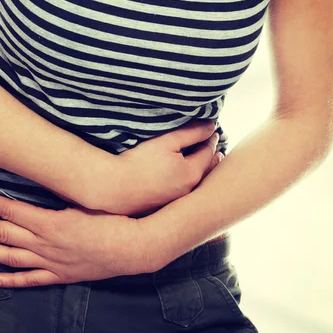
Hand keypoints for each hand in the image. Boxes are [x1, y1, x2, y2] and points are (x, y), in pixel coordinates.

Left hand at [0, 190, 163, 287]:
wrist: (131, 248)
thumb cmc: (110, 220)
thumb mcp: (80, 203)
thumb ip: (54, 201)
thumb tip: (33, 188)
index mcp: (50, 221)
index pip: (9, 210)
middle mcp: (45, 243)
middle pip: (3, 232)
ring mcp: (50, 262)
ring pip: (10, 257)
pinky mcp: (60, 275)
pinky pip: (30, 280)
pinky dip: (10, 281)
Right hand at [94, 120, 223, 216]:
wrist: (114, 188)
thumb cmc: (139, 162)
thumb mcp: (167, 141)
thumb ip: (191, 132)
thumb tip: (211, 126)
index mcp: (192, 173)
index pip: (208, 152)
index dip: (211, 139)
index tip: (212, 131)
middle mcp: (188, 190)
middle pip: (205, 171)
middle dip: (211, 158)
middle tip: (217, 149)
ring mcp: (175, 201)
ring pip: (194, 183)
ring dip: (200, 171)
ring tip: (203, 162)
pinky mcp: (162, 206)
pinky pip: (180, 191)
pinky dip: (186, 181)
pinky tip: (180, 178)